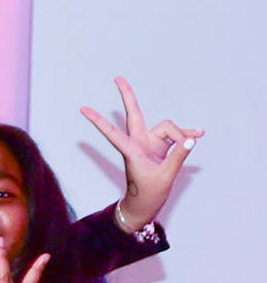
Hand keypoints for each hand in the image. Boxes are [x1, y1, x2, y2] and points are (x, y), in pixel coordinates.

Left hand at [80, 77, 199, 234]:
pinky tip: (198, 136)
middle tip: (117, 78)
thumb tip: (190, 139)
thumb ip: (178, 157)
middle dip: (128, 96)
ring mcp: (150, 144)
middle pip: (134, 114)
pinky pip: (176, 137)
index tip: (83, 109)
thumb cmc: (148, 194)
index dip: (99, 121)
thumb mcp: (164, 177)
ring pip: (167, 128)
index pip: (112, 132)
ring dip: (181, 134)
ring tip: (192, 142)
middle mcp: (139, 143)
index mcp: (131, 151)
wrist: (146, 205)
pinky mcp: (161, 147)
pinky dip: (186, 137)